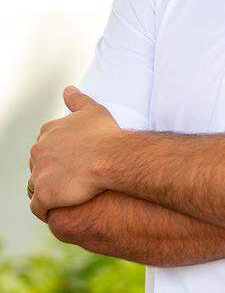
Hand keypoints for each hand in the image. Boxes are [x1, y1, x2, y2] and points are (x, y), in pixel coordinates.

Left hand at [29, 86, 120, 220]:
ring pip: (36, 187)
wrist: (112, 157)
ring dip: (48, 191)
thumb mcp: (93, 110)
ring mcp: (39, 174)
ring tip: (68, 194)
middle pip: (38, 166)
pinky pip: (39, 207)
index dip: (59, 155)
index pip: (44, 147)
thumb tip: (68, 89)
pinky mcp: (44, 195)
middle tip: (74, 178)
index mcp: (47, 132)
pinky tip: (61, 208)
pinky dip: (47, 210)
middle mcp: (38, 151)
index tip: (74, 160)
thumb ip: (77, 100)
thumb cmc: (106, 134)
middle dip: (52, 172)